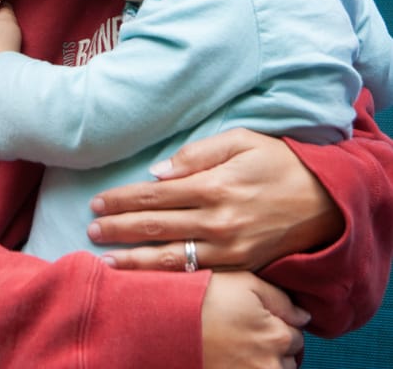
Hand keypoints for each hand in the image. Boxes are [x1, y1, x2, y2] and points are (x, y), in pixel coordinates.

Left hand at [87, 128, 342, 270]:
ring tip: (106, 261)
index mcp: (213, 184)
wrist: (326, 199)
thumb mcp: (240, 140)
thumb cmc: (279, 161)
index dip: (122, 200)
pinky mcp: (240, 266)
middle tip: (92, 231)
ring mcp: (229, 248)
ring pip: (172, 259)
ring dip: (135, 260)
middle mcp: (217, 220)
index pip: (155, 196)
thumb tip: (158, 173)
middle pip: (156, 227)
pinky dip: (169, 278)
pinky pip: (198, 275)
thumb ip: (197, 155)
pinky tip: (148, 276)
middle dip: (119, 230)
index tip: (98, 203)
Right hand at [201, 271, 307, 368]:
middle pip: (288, 361)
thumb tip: (305, 316)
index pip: (295, 335)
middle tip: (249, 335)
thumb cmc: (206, 295)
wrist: (167, 319)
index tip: (262, 319)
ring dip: (264, 365)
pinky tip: (233, 360)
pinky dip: (248, 368)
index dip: (280, 324)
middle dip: (276, 350)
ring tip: (240, 349)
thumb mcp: (245, 282)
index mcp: (277, 335)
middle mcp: (270, 364)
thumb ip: (280, 299)